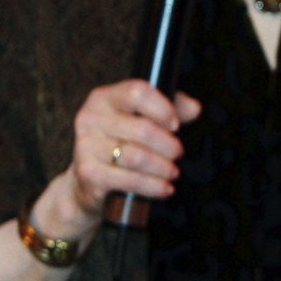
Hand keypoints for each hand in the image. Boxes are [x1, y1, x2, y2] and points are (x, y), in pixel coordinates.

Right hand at [35, 79, 200, 242]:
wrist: (88, 180)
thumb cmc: (122, 142)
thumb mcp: (144, 117)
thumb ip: (172, 107)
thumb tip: (194, 108)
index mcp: (104, 97)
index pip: (138, 92)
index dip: (163, 109)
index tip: (175, 124)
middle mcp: (90, 118)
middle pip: (142, 129)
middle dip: (168, 145)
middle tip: (178, 153)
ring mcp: (86, 146)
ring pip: (137, 157)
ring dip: (163, 167)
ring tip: (173, 172)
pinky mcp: (88, 173)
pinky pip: (129, 180)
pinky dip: (153, 186)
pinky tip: (165, 188)